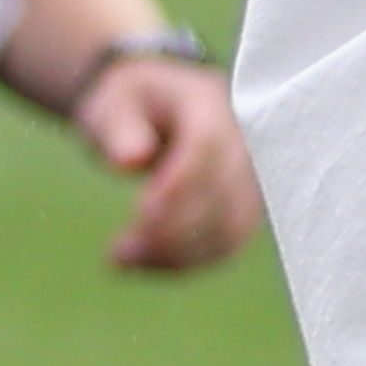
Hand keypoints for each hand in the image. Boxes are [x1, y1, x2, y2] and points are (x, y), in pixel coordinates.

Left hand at [73, 53, 261, 273]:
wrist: (158, 108)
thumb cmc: (133, 103)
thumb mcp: (114, 102)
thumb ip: (120, 126)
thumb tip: (131, 160)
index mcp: (210, 103)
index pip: (209, 145)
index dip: (180, 183)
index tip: (140, 214)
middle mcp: (244, 140)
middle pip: (226, 192)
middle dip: (174, 229)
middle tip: (119, 250)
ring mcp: (250, 177)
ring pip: (232, 227)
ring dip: (179, 254)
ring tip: (122, 259)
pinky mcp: (243, 208)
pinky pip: (226, 244)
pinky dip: (186, 262)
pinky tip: (144, 263)